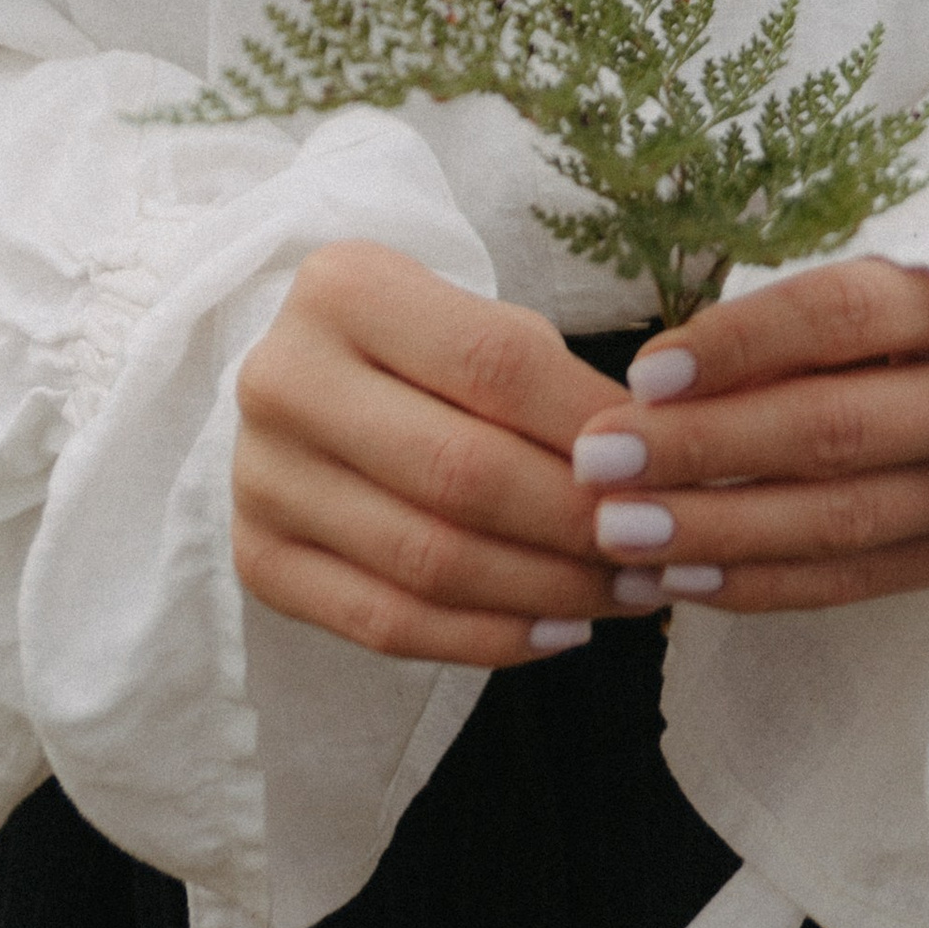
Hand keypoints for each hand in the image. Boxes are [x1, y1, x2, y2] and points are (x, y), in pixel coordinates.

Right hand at [232, 241, 638, 667]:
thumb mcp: (472, 316)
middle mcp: (284, 379)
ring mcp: (260, 476)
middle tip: (659, 549)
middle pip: (462, 473)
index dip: (592, 425)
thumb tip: (649, 465)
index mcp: (342, 288)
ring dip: (547, 590)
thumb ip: (544, 376)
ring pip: (430, 561)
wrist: (307, 377)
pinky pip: (387, 623)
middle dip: (579, 523)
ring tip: (626, 594)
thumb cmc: (421, 341)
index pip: (496, 365)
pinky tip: (557, 631)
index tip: (671, 465)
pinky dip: (485, 639)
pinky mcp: (257, 558)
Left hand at [567, 259, 928, 616]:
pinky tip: (681, 581)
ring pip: (838, 517)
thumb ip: (794, 318)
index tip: (645, 372)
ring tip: (620, 533)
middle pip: (832, 427)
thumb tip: (665, 378)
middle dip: (704, 447)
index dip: (740, 343)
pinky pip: (853, 580)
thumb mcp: (884, 280)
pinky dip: (763, 584)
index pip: (839, 315)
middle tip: (601, 461)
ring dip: (718, 530)